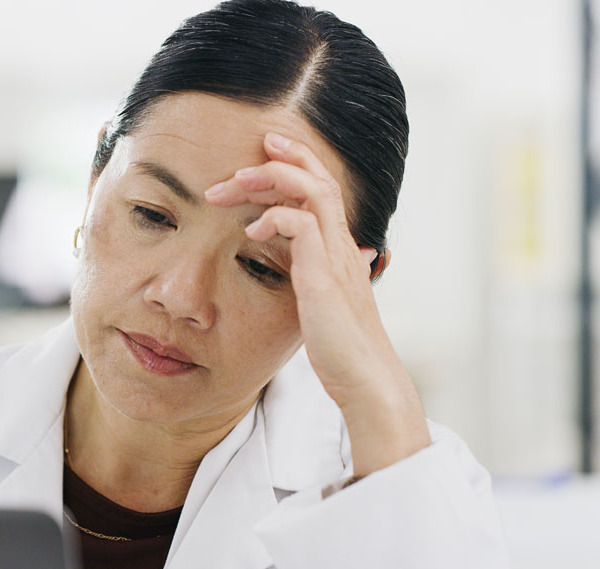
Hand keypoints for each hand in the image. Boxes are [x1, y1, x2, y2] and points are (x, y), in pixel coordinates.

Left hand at [204, 132, 429, 475]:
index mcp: (340, 249)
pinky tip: (252, 232)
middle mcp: (342, 246)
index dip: (295, 164)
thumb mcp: (324, 305)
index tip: (262, 152)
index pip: (321, 189)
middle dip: (278, 161)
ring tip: (236, 182)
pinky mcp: (323, 278)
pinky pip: (301, 226)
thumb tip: (318, 263)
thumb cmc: (342, 349)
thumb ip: (318, 278)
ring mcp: (336, 259)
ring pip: (312, 192)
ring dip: (272, 178)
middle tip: (240, 162)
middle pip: (317, 179)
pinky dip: (274, 219)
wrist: (366, 382)